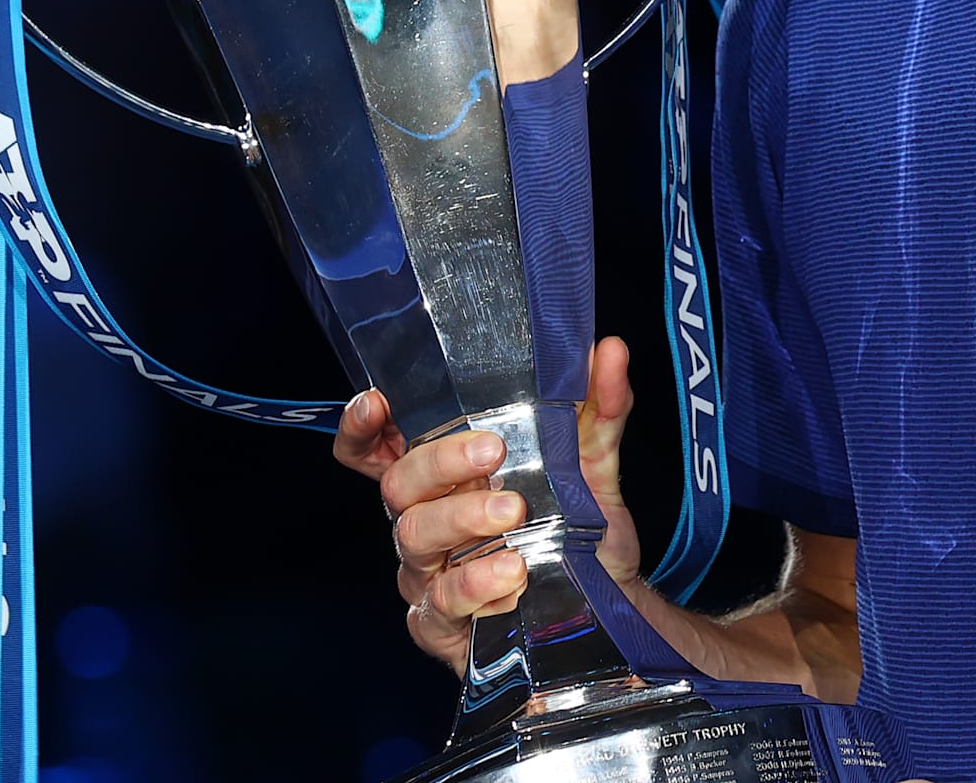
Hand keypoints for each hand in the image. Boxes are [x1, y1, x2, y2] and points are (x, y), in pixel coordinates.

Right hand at [330, 334, 647, 669]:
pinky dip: (475, 586)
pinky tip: (512, 575)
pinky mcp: (444, 625)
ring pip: (414, 539)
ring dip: (461, 519)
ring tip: (515, 512)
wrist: (612, 603)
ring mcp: (430, 574)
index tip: (379, 401)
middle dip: (439, 462)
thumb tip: (609, 351)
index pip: (379, 450)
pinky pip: (441, 604)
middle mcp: (428, 519)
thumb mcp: (593, 462)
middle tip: (493, 451)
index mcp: (447, 477)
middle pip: (398, 485)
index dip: (363, 427)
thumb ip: (598, 408)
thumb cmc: (580, 530)